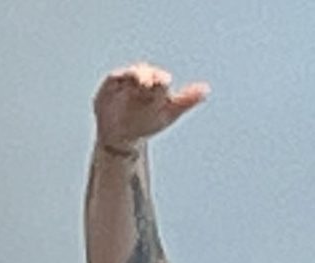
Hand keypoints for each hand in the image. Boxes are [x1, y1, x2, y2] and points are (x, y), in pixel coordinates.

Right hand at [93, 62, 207, 153]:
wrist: (122, 137)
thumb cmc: (148, 123)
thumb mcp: (169, 114)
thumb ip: (186, 100)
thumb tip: (206, 89)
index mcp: (157, 86)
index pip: (160, 79)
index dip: (161, 79)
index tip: (163, 82)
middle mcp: (141, 81)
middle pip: (144, 73)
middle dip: (146, 76)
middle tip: (147, 83)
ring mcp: (124, 84)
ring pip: (128, 74)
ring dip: (132, 75)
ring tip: (135, 80)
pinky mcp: (108, 88)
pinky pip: (112, 79)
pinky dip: (115, 79)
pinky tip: (117, 81)